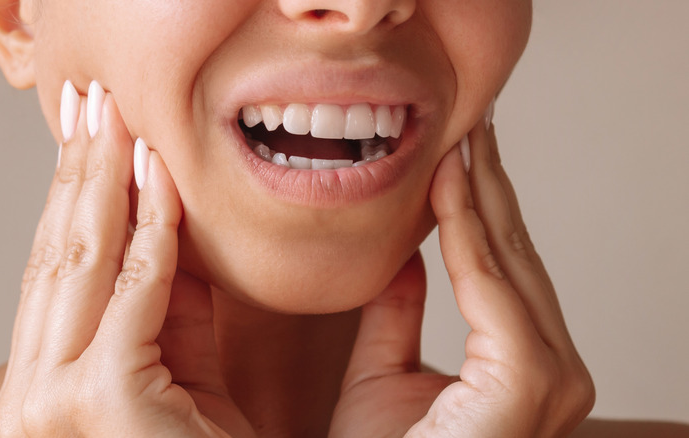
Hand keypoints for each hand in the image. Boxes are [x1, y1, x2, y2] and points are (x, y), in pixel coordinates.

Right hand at [0, 82, 254, 437]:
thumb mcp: (186, 376)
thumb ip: (171, 310)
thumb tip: (168, 226)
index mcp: (50, 387)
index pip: (56, 274)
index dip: (73, 199)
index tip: (91, 139)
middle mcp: (33, 396)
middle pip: (56, 259)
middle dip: (76, 174)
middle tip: (90, 106)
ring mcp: (56, 402)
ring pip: (79, 264)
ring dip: (102, 182)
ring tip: (113, 119)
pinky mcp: (102, 400)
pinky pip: (136, 292)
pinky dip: (153, 231)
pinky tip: (160, 179)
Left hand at [330, 121, 594, 436]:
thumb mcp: (381, 373)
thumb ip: (396, 317)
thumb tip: (401, 259)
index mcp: (518, 365)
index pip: (501, 268)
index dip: (478, 206)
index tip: (458, 151)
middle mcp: (549, 370)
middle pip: (515, 255)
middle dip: (490, 185)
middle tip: (471, 121)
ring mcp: (546, 379)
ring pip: (511, 263)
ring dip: (482, 196)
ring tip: (461, 137)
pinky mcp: (524, 385)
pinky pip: (493, 293)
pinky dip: (470, 237)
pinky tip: (447, 189)